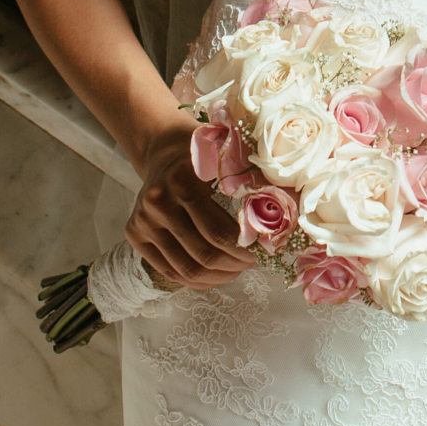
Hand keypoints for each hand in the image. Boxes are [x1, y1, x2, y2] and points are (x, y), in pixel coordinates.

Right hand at [124, 118, 258, 289]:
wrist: (164, 146)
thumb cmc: (205, 149)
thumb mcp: (230, 152)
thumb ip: (255, 175)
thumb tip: (292, 204)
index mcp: (182, 181)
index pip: (218, 232)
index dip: (245, 249)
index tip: (265, 251)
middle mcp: (157, 202)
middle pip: (202, 254)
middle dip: (234, 265)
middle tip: (253, 263)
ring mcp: (142, 221)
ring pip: (185, 269)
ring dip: (217, 277)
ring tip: (237, 270)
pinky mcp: (134, 233)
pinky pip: (168, 270)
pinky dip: (195, 279)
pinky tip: (215, 274)